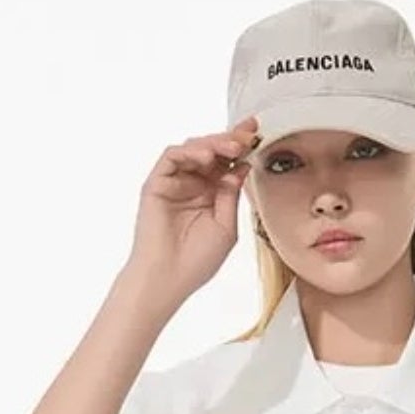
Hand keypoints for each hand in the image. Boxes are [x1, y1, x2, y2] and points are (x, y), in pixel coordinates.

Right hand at [124, 115, 260, 306]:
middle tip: (248, 134)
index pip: (227, 163)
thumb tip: (242, 165)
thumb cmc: (196, 262)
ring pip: (193, 149)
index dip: (241, 147)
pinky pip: (172, 156)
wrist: (168, 279)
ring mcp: (174, 182)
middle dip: (231, 139)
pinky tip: (207, 157)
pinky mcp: (157, 183)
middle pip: (212, 151)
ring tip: (232, 147)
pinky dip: (190, 152)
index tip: (257, 133)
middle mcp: (193, 185)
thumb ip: (232, 194)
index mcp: (211, 195)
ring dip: (214, 143)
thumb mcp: (226, 226)